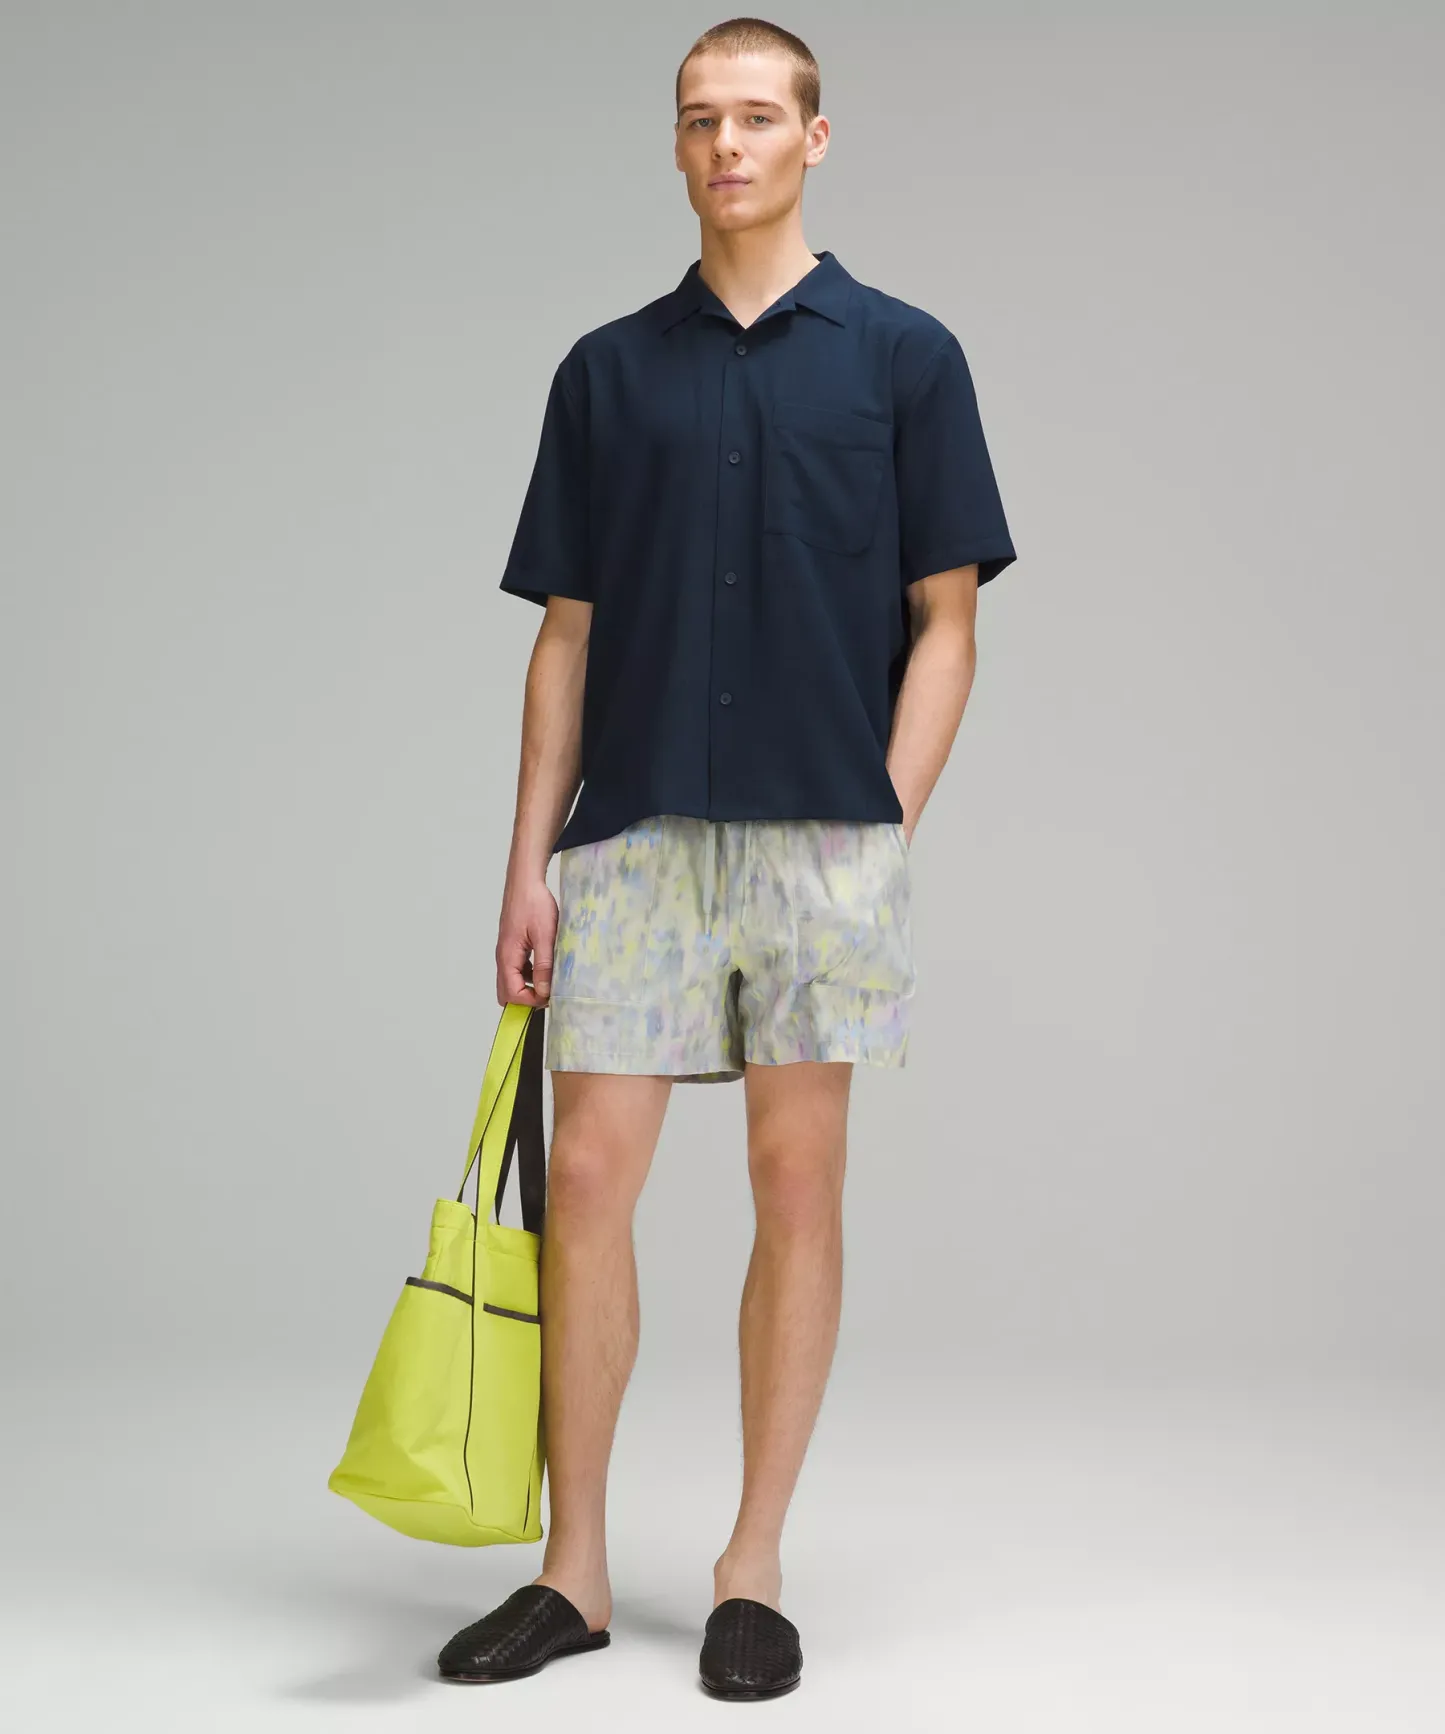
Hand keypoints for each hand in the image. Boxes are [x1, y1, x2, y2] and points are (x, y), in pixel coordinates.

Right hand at [496, 878, 558, 1006]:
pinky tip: (545, 966)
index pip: (511, 994)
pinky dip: (529, 974)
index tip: (550, 996)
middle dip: (526, 998)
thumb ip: (544, 965)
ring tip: (549, 979)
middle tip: (547, 993)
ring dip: (528, 986)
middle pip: (506, 992)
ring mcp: (506, 952)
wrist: (525, 881)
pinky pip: (517, 969)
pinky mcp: (512, 946)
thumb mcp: (545, 936)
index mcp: (507, 957)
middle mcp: (502, 957)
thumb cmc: (533, 903)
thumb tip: (544, 990)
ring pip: (512, 981)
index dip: (531, 1000)